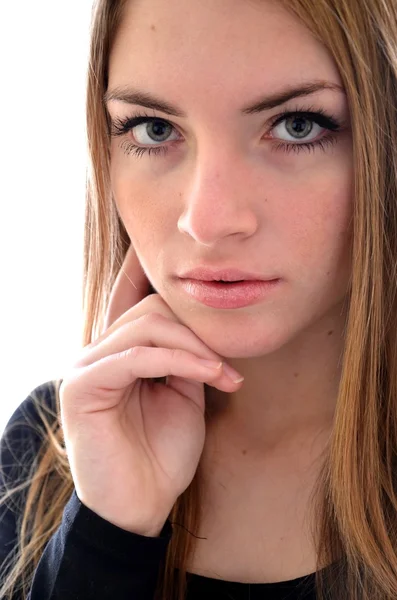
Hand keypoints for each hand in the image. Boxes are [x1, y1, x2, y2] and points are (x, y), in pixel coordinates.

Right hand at [60, 245, 242, 535]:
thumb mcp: (183, 394)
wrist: (143, 506)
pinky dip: (179, 361)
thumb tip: (202, 326)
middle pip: (151, 309)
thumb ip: (185, 356)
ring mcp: (84, 367)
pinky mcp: (81, 387)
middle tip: (229, 361)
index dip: (169, 291)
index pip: (140, 300)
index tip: (208, 295)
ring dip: (194, 346)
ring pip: (146, 326)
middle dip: (197, 331)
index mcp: (118, 353)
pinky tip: (209, 375)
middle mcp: (97, 353)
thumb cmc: (163, 454)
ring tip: (224, 374)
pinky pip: (137, 356)